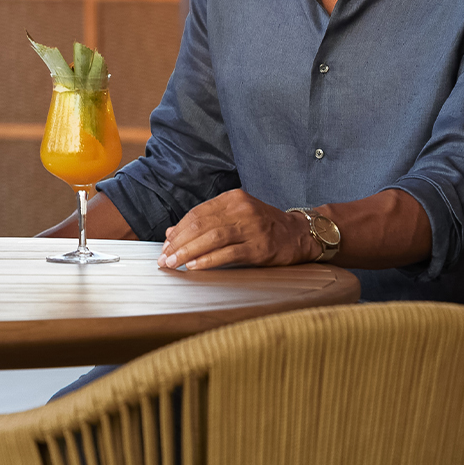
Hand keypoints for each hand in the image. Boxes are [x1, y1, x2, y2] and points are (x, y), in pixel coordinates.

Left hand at [159, 189, 318, 270]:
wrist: (299, 234)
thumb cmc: (263, 226)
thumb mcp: (235, 216)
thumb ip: (205, 222)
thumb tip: (171, 232)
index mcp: (233, 198)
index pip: (197, 213)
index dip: (179, 230)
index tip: (165, 245)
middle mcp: (241, 209)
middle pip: (201, 225)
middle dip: (178, 244)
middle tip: (164, 259)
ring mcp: (252, 227)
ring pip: (212, 238)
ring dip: (188, 252)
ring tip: (174, 264)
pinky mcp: (260, 246)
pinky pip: (229, 253)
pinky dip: (209, 260)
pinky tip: (195, 266)